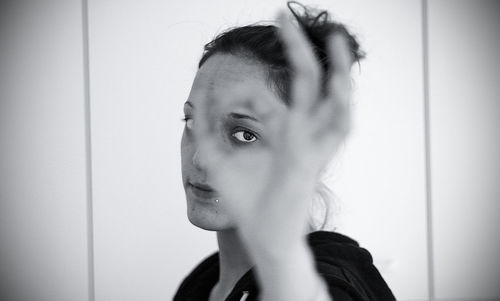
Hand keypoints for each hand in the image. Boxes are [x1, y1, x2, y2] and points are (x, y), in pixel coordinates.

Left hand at [193, 11, 352, 253]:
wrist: (260, 235)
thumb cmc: (245, 201)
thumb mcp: (219, 161)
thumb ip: (205, 133)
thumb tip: (192, 106)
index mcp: (278, 131)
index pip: (264, 96)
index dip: (239, 90)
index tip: (211, 86)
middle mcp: (298, 132)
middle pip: (305, 80)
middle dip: (296, 47)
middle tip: (283, 15)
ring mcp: (310, 143)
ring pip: (331, 98)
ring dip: (336, 69)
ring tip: (333, 38)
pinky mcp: (313, 160)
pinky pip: (337, 130)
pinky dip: (343, 107)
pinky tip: (341, 82)